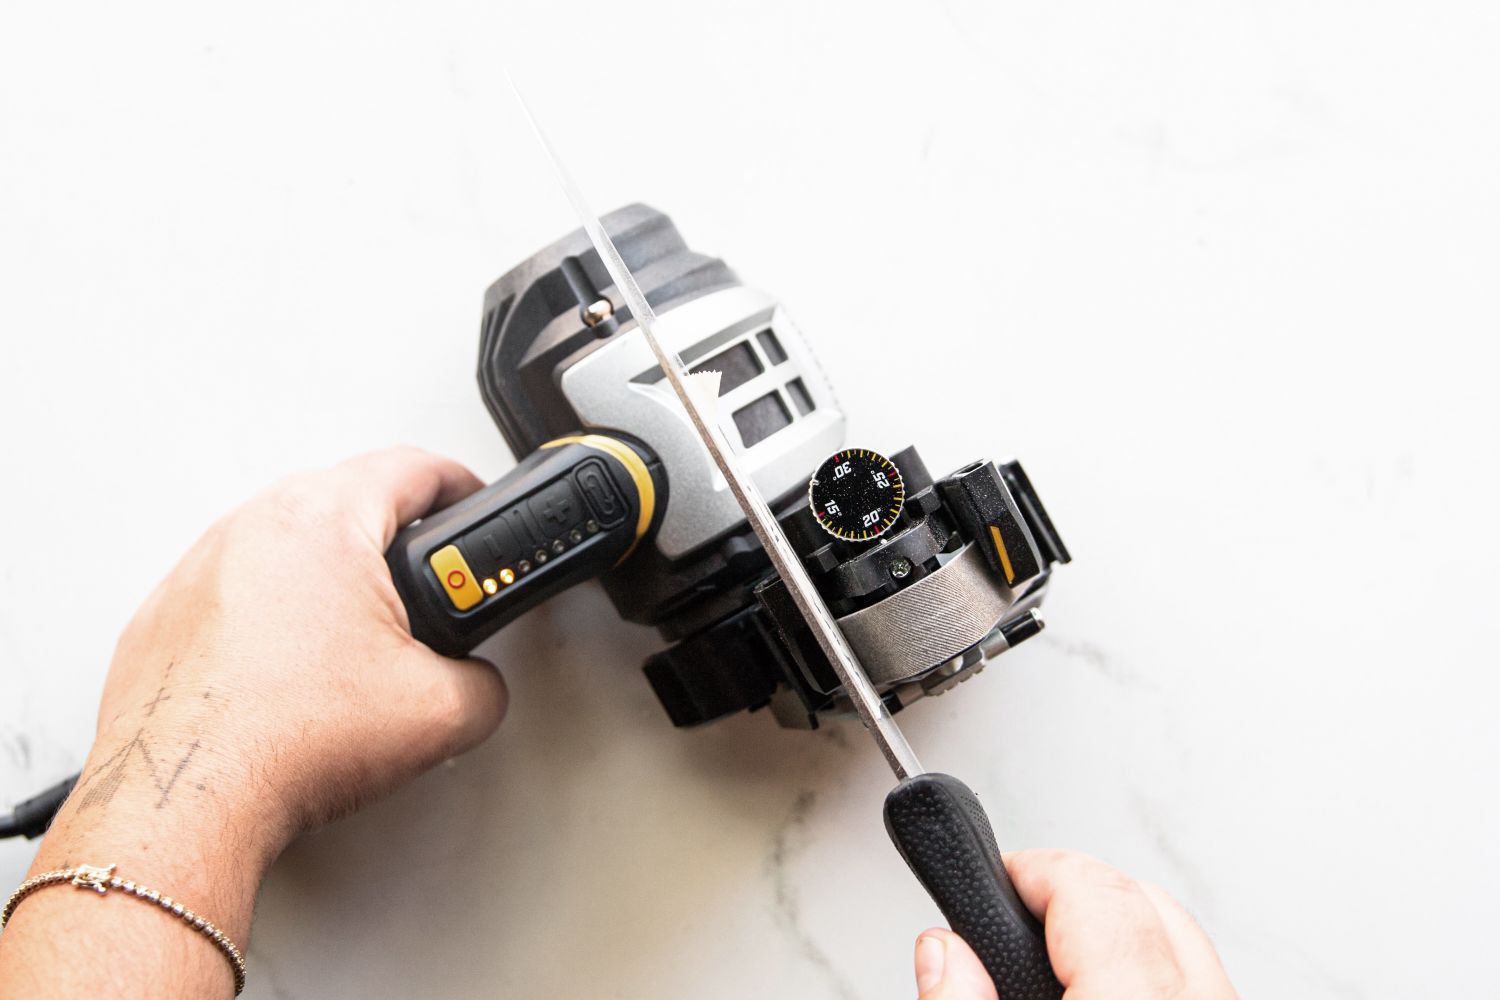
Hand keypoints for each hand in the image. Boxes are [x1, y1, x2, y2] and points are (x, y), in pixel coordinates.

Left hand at [7, 449, 504, 946]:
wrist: (185, 801)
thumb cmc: (281, 744)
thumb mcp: (440, 713)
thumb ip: (485, 682)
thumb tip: (479, 683)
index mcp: (324, 522)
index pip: (414, 467)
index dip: (463, 485)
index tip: (476, 506)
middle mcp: (253, 526)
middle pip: (347, 495)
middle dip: (399, 531)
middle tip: (429, 580)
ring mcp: (200, 566)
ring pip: (290, 540)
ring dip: (334, 570)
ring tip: (361, 634)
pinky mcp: (167, 612)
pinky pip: (239, 586)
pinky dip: (277, 610)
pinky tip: (297, 668)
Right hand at [913, 850, 1237, 998]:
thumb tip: (945, 952)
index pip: (1093, 891)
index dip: (1031, 868)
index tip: (992, 875)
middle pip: (1147, 905)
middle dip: (1076, 892)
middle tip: (1012, 913)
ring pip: (1186, 943)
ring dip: (1120, 935)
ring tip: (1050, 963)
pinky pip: (1204, 983)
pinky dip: (1156, 973)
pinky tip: (1104, 990)